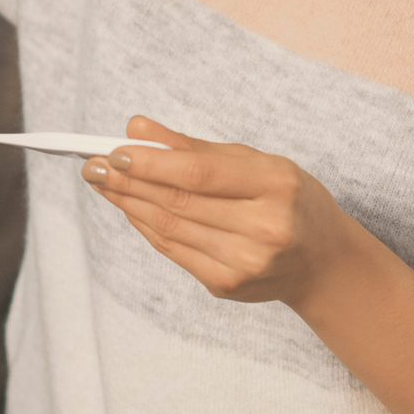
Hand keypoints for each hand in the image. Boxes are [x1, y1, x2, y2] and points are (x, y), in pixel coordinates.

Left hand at [80, 116, 366, 307]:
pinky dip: (146, 227)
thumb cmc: (289, 199)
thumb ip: (195, 146)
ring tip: (102, 182)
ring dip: (128, 203)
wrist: (322, 261)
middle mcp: (263, 228)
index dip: (151, 163)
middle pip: (178, 202)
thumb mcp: (257, 160)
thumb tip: (138, 128)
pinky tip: (130, 208)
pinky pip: (173, 250)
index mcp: (276, 185)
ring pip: (169, 228)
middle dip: (127, 181)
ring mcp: (244, 263)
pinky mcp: (227, 285)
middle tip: (91, 164)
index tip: (114, 151)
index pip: (199, 174)